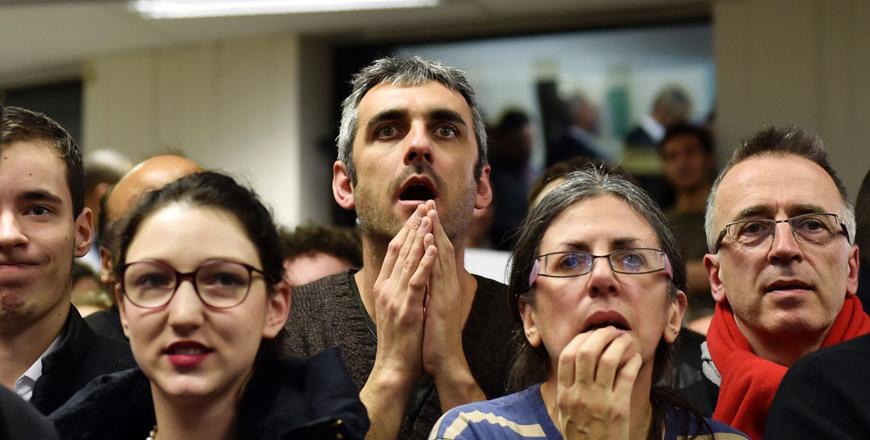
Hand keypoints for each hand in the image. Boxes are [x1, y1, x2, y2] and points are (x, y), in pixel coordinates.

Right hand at [369, 204, 437, 382]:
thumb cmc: (400, 340)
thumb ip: (401, 287)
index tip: (417, 212)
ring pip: (408, 260)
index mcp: (384, 286)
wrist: (394, 366)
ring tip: (430, 217)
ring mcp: (395, 297)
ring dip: (420, 236)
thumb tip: (411, 270)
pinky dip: (425, 262)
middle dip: (414, 226)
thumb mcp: (398, 307)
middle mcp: (386, 287)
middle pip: (400, 249)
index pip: (394, 251)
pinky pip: (417, 280)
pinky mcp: (407, 309)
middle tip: (424, 205)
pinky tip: (432, 247)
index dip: (406, 230)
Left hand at [421, 201, 485, 409]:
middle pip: (442, 248)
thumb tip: (424, 277)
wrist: (444, 360)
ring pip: (442, 257)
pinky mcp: (444, 302)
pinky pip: (439, 275)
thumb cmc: (436, 338)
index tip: (426, 212)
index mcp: (444, 285)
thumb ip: (431, 290)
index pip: (438, 253)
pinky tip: (433, 241)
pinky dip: (436, 257)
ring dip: (437, 233)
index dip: (433, 232)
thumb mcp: (432, 308)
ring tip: (431, 212)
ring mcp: (447, 292)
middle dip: (435, 225)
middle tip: (429, 202)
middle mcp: (448, 285)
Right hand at [556, 327, 641, 439]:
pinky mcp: (619, 408)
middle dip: (601, 335)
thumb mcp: (564, 412)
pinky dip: (633, 362)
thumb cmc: (581, 435)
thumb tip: (573, 360)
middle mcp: (580, 395)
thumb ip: (567, 388)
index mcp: (564, 394)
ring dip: (619, 344)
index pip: (567, 356)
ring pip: (608, 359)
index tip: (591, 334)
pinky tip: (636, 358)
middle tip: (612, 331)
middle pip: (587, 351)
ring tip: (626, 339)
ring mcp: (599, 401)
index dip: (580, 339)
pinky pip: (627, 376)